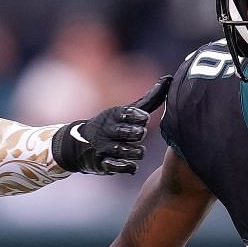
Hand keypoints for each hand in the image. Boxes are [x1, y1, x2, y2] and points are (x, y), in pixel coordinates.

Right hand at [51, 76, 169, 175]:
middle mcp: (108, 130)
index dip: (138, 116)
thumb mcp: (126, 111)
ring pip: (124, 151)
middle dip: (136, 133)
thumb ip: (149, 99)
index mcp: (114, 115)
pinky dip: (126, 167)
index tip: (144, 118)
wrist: (79, 144)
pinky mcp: (102, 164)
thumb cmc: (112, 125)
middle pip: (127, 132)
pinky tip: (131, 165)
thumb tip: (168, 79)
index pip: (127, 113)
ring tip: (138, 151)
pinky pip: (116, 167)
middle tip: (139, 133)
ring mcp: (104, 147)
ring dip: (135, 152)